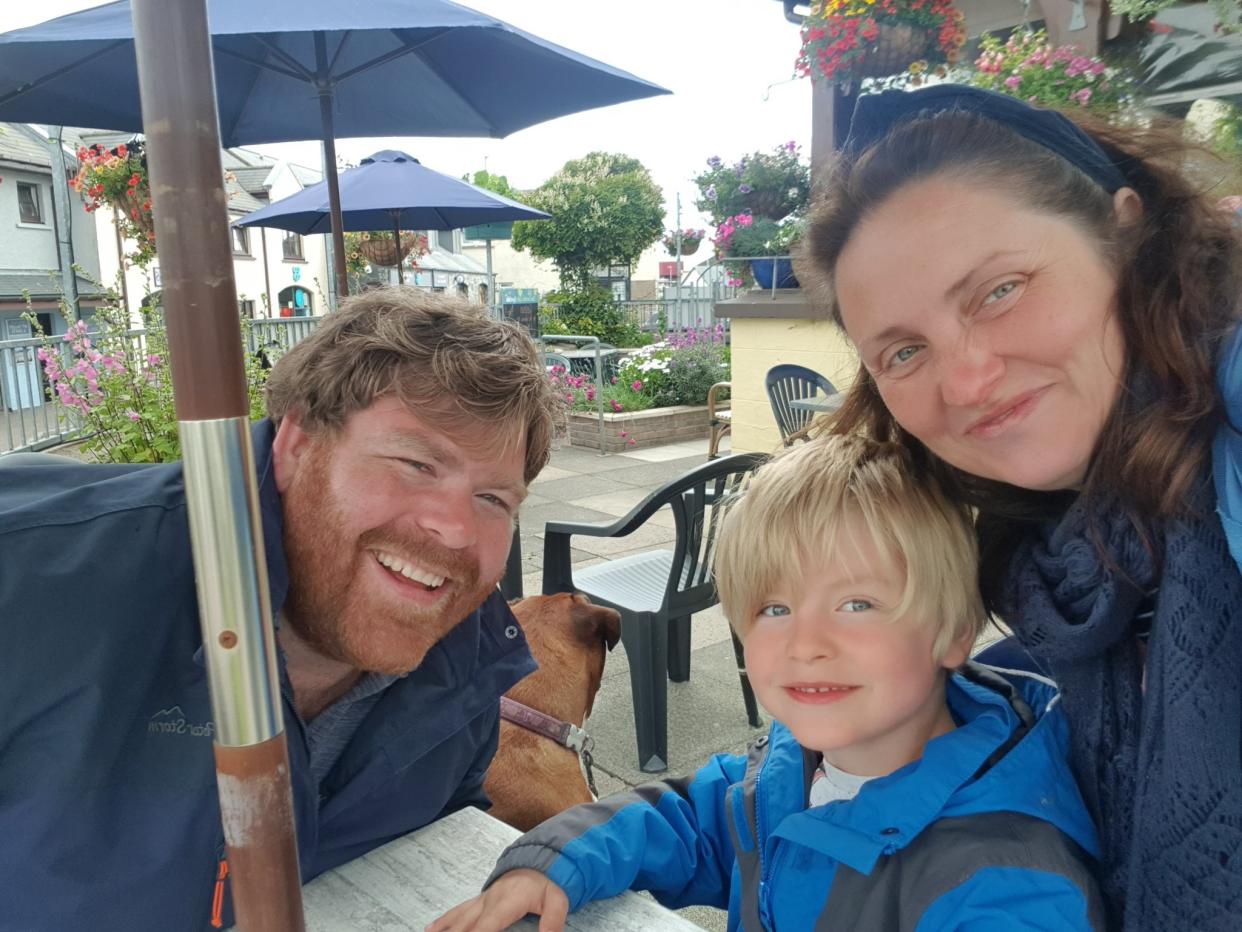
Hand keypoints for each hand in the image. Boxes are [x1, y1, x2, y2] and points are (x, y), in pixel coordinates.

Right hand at [426, 869, 569, 931]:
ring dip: (444, 930)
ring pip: (458, 918)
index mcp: (506, 902)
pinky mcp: (479, 899)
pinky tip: (431, 929)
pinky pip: (458, 910)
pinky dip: (443, 921)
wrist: (539, 860)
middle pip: (466, 926)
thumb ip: (553, 922)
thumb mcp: (558, 901)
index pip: (486, 926)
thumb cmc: (546, 883)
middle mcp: (489, 901)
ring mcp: (482, 899)